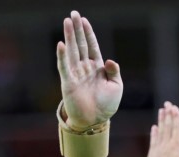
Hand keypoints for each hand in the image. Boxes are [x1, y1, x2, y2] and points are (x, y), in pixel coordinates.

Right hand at [56, 11, 122, 130]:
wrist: (95, 121)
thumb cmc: (107, 106)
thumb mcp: (116, 87)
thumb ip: (114, 72)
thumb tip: (109, 60)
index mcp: (97, 68)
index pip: (92, 46)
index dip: (88, 33)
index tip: (84, 20)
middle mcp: (85, 68)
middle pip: (80, 45)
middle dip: (77, 29)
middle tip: (73, 14)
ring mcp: (76, 74)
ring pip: (72, 52)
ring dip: (69, 37)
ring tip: (67, 22)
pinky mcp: (68, 83)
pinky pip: (64, 67)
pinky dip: (62, 56)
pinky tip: (61, 44)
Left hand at [142, 102, 178, 156]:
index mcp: (177, 144)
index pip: (177, 127)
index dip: (176, 116)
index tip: (174, 107)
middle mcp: (167, 143)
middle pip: (168, 126)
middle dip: (168, 114)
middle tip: (167, 104)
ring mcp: (158, 148)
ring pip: (160, 130)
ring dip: (161, 120)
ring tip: (161, 111)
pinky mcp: (152, 155)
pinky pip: (154, 140)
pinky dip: (154, 133)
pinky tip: (154, 128)